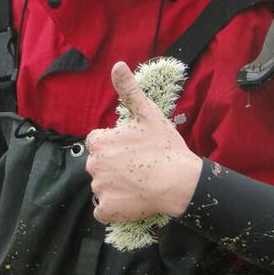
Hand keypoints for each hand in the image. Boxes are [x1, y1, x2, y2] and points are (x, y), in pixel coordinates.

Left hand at [86, 62, 202, 222]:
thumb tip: (117, 65)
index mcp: (100, 142)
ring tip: (139, 182)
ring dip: (115, 185)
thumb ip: (129, 89)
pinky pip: (103, 209)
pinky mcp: (107, 209)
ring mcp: (100, 189)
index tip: (133, 149)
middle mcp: (94, 165)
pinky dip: (114, 207)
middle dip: (114, 165)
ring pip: (102, 185)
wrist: (179, 182)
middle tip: (139, 166)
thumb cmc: (165, 147)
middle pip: (99, 163)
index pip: (97, 141)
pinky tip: (131, 200)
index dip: (115, 144)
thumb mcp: (148, 113)